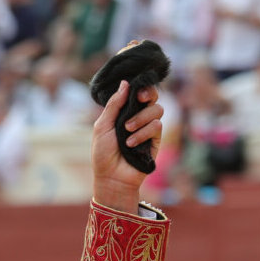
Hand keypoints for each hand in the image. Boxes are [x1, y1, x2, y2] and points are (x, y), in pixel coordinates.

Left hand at [91, 80, 162, 213]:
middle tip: (139, 99)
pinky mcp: (156, 140)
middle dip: (148, 94)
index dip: (141, 87)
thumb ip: (114, 105)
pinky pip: (156, 126)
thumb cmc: (103, 153)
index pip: (138, 92)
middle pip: (153, 96)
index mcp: (124, 111)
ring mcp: (148, 128)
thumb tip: (125, 83)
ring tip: (126, 131)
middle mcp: (138, 117)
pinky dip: (143, 133)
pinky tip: (131, 144)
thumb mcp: (102, 126)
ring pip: (157, 109)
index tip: (136, 89)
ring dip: (141, 118)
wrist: (111, 177)